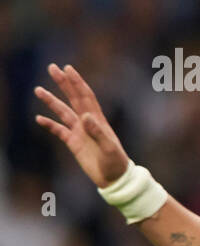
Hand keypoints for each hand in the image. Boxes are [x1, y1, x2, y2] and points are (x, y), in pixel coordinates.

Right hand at [34, 64, 128, 187]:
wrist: (114, 178)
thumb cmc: (116, 163)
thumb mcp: (109, 148)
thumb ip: (98, 132)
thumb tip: (85, 116)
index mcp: (97, 120)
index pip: (86, 96)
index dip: (77, 82)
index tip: (68, 69)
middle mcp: (87, 122)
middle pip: (73, 98)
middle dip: (63, 83)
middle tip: (52, 67)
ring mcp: (80, 132)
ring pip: (63, 112)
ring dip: (51, 101)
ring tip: (38, 89)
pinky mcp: (74, 143)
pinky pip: (59, 130)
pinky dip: (49, 124)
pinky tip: (39, 118)